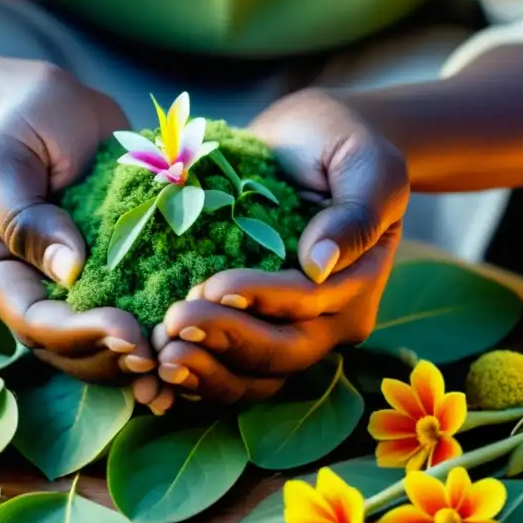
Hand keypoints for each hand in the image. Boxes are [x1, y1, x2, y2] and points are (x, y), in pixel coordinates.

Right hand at [0, 65, 158, 393]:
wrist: (59, 107)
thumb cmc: (21, 126)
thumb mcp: (6, 162)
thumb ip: (26, 217)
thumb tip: (68, 270)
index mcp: (4, 275)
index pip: (36, 324)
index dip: (81, 336)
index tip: (127, 332)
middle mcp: (42, 292)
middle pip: (75, 351)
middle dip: (119, 359)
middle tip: (165, 356)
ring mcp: (84, 288)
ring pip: (110, 345)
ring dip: (148, 358)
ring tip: (187, 358)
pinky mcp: (123, 273)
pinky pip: (142, 310)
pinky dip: (168, 327)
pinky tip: (204, 332)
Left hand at [151, 88, 408, 405]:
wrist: (304, 145)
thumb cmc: (339, 145)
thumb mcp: (366, 163)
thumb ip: (356, 212)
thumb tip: (321, 263)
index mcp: (357, 285)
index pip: (309, 303)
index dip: (261, 300)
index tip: (212, 285)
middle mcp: (327, 321)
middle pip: (280, 354)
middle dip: (225, 341)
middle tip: (174, 323)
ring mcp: (289, 333)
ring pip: (253, 377)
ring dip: (206, 372)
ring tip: (161, 355)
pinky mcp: (252, 332)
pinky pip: (227, 371)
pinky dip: (195, 378)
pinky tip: (156, 369)